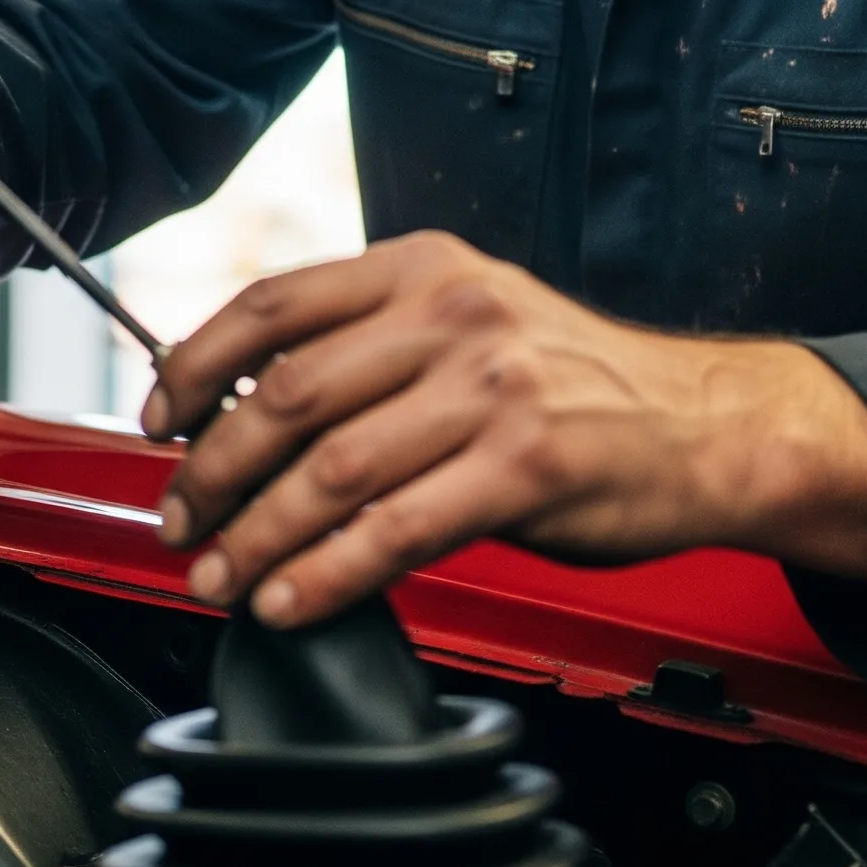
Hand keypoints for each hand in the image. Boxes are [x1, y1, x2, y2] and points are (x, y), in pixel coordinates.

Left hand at [142, 232, 866, 627]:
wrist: (706, 421)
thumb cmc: (578, 380)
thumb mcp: (475, 320)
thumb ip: (376, 345)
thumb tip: (252, 404)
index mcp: (426, 268)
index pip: (275, 303)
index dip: (197, 362)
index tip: (160, 416)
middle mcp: (453, 314)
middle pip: (289, 394)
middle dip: (213, 469)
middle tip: (180, 519)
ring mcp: (490, 388)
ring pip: (331, 469)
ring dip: (255, 537)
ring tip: (221, 576)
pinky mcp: (525, 466)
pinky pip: (394, 530)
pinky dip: (326, 574)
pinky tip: (292, 598)